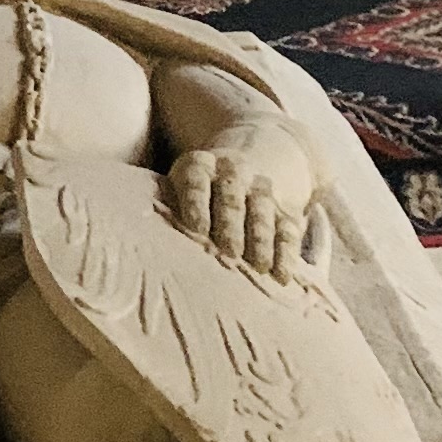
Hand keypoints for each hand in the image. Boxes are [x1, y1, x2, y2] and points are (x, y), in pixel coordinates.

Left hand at [167, 151, 328, 282]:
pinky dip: (286, 253)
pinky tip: (282, 275)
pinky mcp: (284, 210)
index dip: (196, 202)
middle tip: (229, 250)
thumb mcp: (175, 191)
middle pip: (231, 198)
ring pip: (262, 213)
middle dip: (231, 225)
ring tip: (260, 265)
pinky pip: (288, 230)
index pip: (196, 181)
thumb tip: (153, 255)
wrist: (237, 169)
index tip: (197, 227)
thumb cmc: (192, 198)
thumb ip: (166, 214)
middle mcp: (233, 173)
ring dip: (261, 239)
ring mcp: (261, 191)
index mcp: (200, 166)